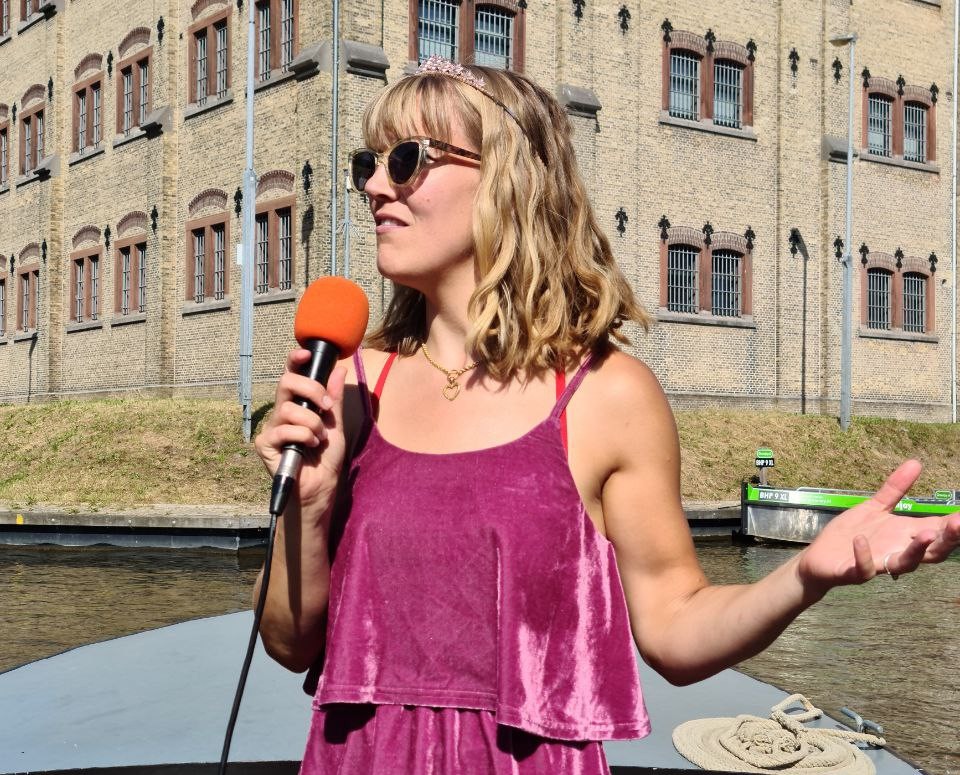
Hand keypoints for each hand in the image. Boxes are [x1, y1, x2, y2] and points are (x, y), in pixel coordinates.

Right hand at [254, 349, 348, 513]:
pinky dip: (303, 437)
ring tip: (319, 438)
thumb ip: (333, 399)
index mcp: (297, 403)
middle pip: (286, 382)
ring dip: (312, 423)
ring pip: (289, 409)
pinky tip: (309, 447)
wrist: (321, 486)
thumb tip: (339, 370)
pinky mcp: (265, 444)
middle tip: (325, 407)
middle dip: (311, 390)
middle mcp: (282, 411)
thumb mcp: (336, 424)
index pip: (290, 375)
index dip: (294, 360)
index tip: (305, 353)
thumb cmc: (327, 457)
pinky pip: (284, 429)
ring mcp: (272, 427)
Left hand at [797, 459, 959, 593]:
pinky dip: (864, 556)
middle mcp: (897, 551)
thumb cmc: (851, 534)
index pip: (936, 530)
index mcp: (904, 536)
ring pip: (905, 564)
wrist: (819, 558)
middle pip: (930, 550)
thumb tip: (916, 462)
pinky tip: (861, 540)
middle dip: (946, 539)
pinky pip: (863, 568)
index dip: (953, 525)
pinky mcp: (854, 572)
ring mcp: (877, 563)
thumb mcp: (874, 507)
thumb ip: (895, 489)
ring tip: (926, 533)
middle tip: (959, 524)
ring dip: (917, 551)